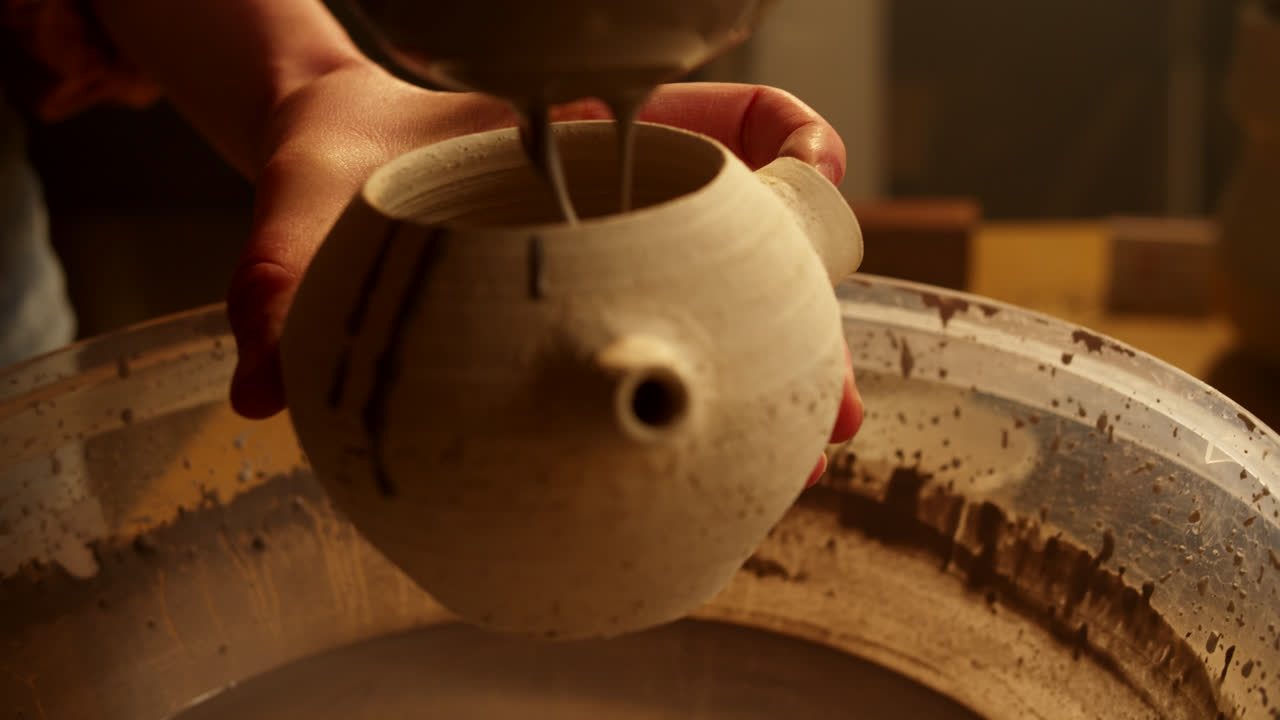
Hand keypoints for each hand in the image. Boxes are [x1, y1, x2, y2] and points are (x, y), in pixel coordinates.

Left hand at [227, 63, 863, 474]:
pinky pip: (662, 346)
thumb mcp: (303, 206)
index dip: (786, 141)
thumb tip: (263, 391)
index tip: (810, 180)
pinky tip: (710, 461)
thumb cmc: (334, 170)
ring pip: (725, 312)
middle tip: (829, 405)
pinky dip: (699, 398)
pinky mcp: (587, 319)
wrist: (322, 177)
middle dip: (801, 318)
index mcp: (573, 141)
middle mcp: (617, 204)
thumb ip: (277, 272)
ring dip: (772, 383)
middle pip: (747, 244)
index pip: (717, 119)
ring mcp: (615, 265)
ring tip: (796, 462)